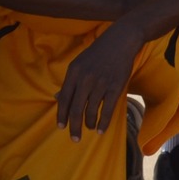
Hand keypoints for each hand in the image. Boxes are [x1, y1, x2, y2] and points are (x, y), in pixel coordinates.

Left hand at [55, 26, 140, 140]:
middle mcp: (85, 78)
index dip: (61, 115)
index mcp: (74, 72)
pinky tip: (101, 130)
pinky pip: (107, 110)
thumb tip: (58, 98)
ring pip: (91, 111)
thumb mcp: (79, 63)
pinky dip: (103, 123)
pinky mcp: (115, 87)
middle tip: (75, 138)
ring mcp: (100, 83)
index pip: (64, 98)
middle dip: (74, 126)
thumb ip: (70, 82)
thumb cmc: (97, 53)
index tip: (61, 127)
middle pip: (76, 108)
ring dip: (89, 123)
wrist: (120, 41)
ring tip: (89, 128)